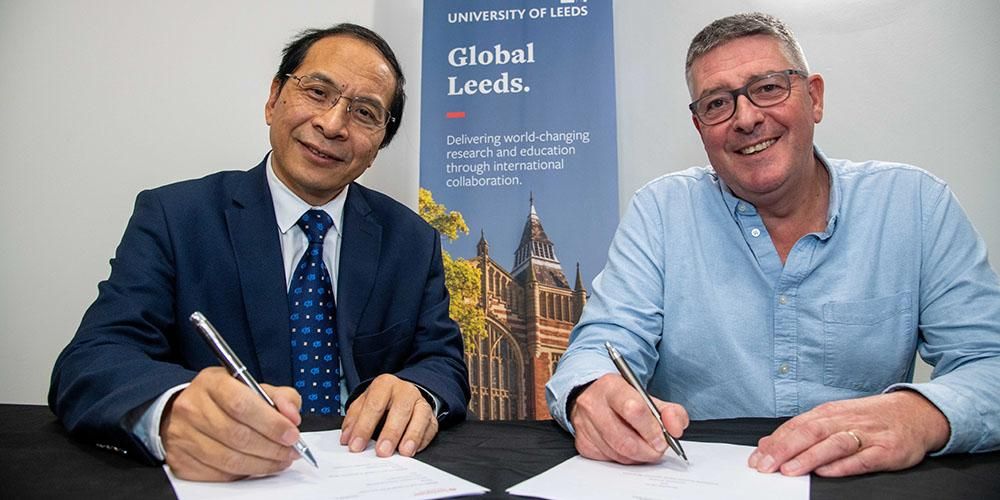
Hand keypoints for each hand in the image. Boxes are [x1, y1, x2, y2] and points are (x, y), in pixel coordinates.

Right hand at [161, 367, 303, 480]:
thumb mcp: (252, 386)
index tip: (292, 433)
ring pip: (229, 459)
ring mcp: (183, 435)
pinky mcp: (182, 460)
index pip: (242, 404)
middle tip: (291, 451)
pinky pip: (219, 473)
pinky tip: (258, 466)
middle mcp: (193, 408)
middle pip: (237, 435)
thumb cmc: (223, 398)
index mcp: (212, 383)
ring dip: (262, 463)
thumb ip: (279, 396)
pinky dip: (244, 473)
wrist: (187, 410)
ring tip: (280, 460)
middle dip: (272, 447)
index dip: (271, 422)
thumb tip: (292, 416)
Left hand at [339, 374, 437, 457]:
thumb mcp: (364, 403)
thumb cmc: (381, 401)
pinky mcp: (431, 416)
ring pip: (420, 417)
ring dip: (411, 436)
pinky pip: (430, 427)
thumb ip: (353, 419)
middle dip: (390, 433)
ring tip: (403, 452)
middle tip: (382, 452)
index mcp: (384, 384)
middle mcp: (405, 390)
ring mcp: (420, 402)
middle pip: (400, 410)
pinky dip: (423, 440)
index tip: (355, 445)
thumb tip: (347, 439)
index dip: (364, 427)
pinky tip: (413, 450)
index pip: (374, 405)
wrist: (403, 394)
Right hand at [570, 373, 688, 463]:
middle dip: (647, 450)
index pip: (634, 409)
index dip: (652, 429)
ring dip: (637, 456)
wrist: (592, 396)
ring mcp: (584, 425)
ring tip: (645, 448)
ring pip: (617, 453)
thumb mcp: (647, 397)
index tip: (663, 439)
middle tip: (658, 449)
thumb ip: (670, 411)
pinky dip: (624, 458)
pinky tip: (627, 449)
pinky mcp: (582, 442)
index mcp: (612, 387)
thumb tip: (676, 429)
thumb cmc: (622, 398)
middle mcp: (593, 404)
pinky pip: (608, 459)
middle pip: (624, 439)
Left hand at [749, 391, 949, 476]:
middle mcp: (845, 421)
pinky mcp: (887, 450)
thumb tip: (769, 444)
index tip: (756, 458)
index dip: (775, 442)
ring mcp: (867, 435)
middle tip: (766, 465)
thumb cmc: (872, 418)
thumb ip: (804, 430)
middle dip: (785, 449)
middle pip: (810, 432)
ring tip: (790, 470)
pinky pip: (863, 458)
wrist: (917, 413)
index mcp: (830, 413)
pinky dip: (844, 465)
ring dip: (810, 457)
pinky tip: (827, 472)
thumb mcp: (836, 418)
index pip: (796, 426)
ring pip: (833, 443)